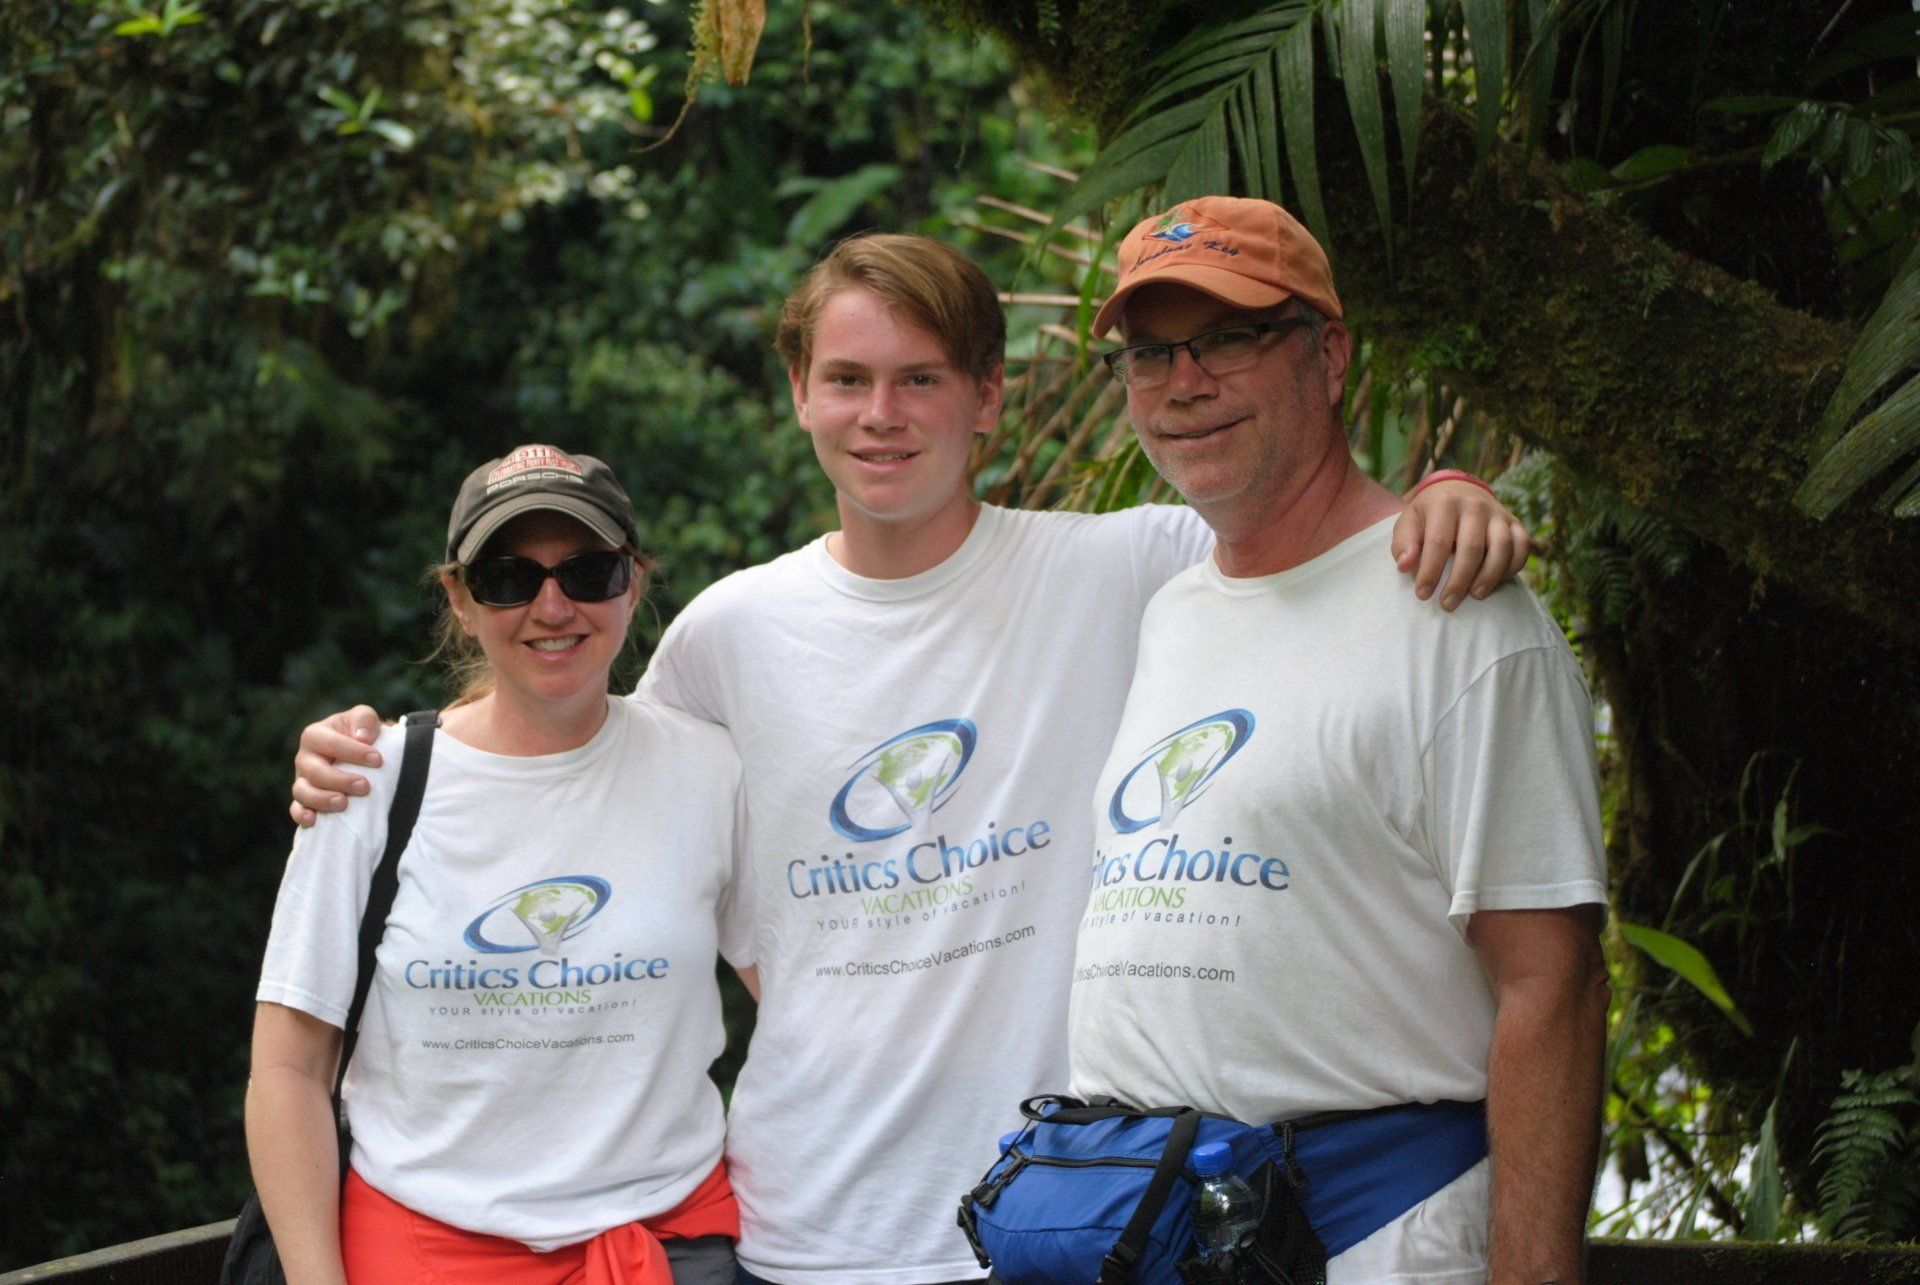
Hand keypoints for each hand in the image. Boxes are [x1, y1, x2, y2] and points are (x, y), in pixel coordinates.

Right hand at [288, 705, 385, 826]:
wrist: (358, 751)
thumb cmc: (359, 733)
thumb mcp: (363, 718)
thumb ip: (364, 719)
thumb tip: (362, 737)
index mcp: (315, 735)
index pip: (329, 743)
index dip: (353, 751)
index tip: (377, 760)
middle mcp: (304, 758)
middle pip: (315, 771)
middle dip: (340, 780)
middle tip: (364, 786)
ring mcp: (302, 780)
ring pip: (302, 792)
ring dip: (322, 799)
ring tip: (343, 803)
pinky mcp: (304, 799)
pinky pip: (296, 809)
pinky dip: (302, 815)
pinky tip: (314, 820)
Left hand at [1392, 479, 1531, 609]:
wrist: (1458, 492)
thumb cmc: (1429, 516)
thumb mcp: (1408, 523)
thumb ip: (1404, 544)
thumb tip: (1405, 566)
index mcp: (1445, 503)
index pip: (1438, 542)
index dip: (1431, 572)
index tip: (1422, 594)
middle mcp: (1475, 505)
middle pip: (1472, 548)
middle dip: (1459, 580)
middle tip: (1447, 604)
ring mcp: (1498, 513)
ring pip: (1502, 547)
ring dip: (1490, 576)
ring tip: (1475, 595)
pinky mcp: (1514, 523)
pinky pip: (1522, 546)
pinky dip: (1513, 566)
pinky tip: (1497, 582)